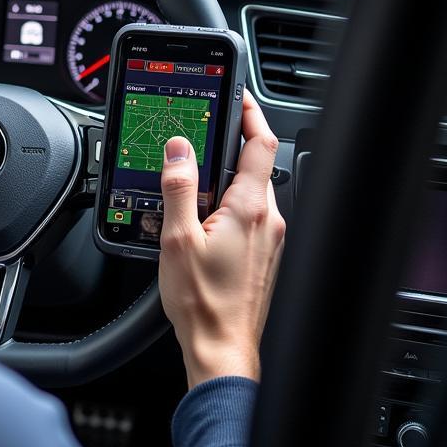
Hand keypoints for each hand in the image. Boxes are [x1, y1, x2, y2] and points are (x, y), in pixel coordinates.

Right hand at [158, 90, 285, 388]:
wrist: (220, 347)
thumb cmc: (202, 303)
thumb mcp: (177, 238)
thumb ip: (178, 188)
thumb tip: (179, 150)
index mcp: (251, 209)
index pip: (261, 143)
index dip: (248, 114)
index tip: (235, 98)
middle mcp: (269, 220)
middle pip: (254, 166)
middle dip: (225, 149)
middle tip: (196, 143)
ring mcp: (269, 239)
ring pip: (249, 193)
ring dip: (222, 182)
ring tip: (188, 189)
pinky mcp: (262, 256)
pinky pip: (247, 217)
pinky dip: (225, 207)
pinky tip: (198, 224)